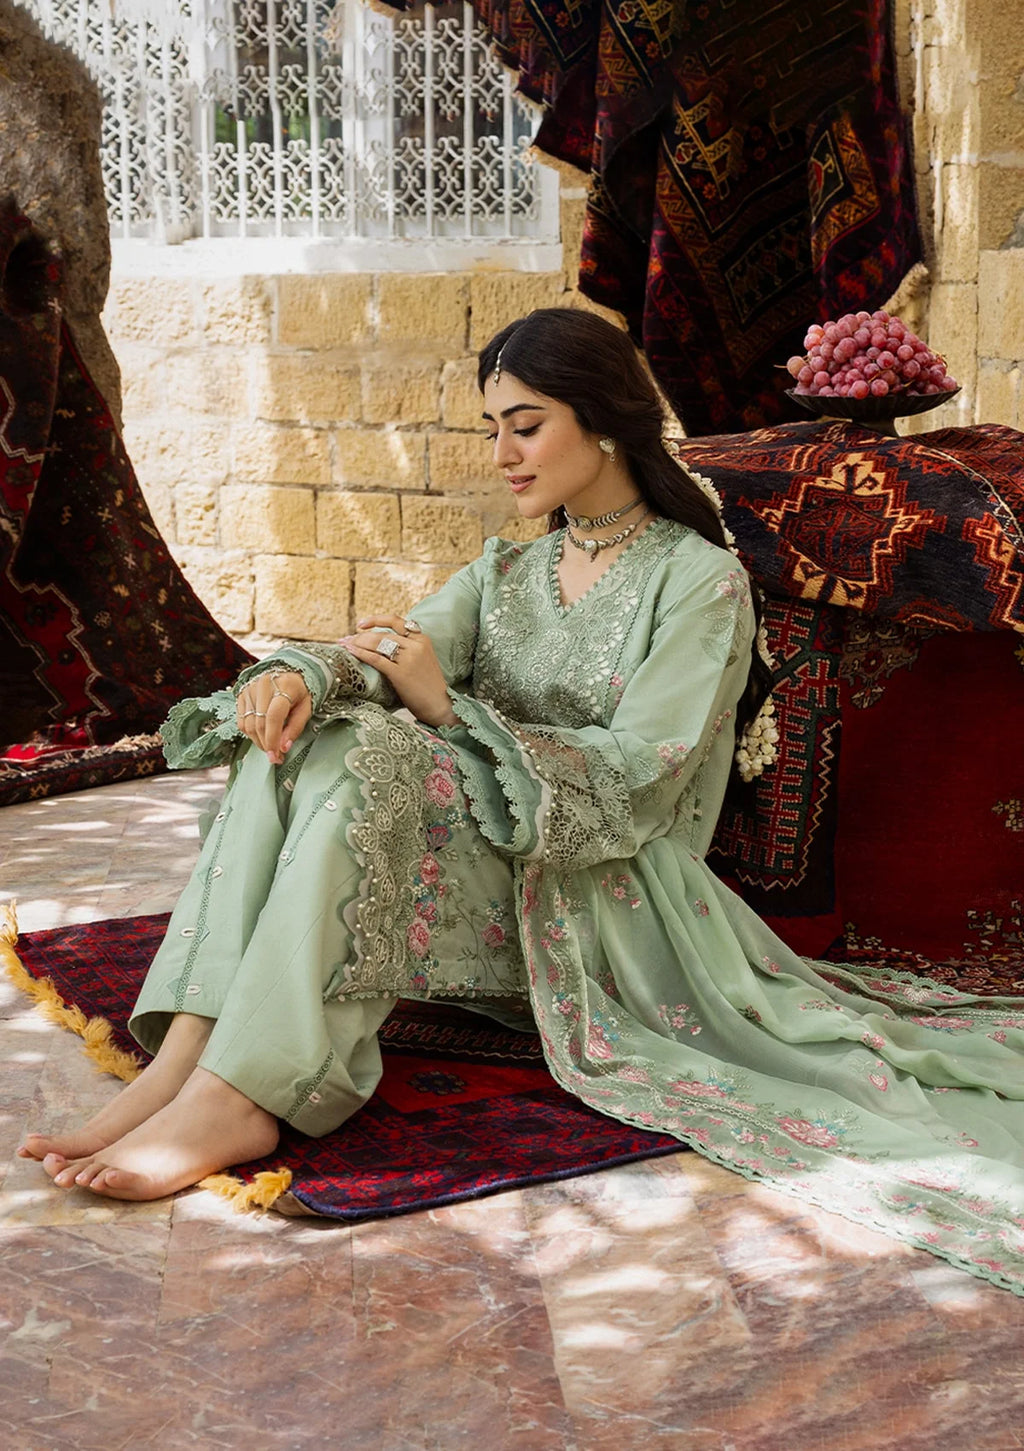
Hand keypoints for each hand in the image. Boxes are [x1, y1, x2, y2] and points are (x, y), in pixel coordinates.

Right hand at [235, 670, 311, 764]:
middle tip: (276, 757)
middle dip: (266, 745)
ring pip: (248, 724)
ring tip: (270, 748)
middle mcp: (263, 685)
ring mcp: (249, 689)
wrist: (289, 671)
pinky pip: (241, 721)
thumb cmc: (300, 690)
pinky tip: (261, 736)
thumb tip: (284, 748)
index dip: (273, 740)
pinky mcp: (241, 694)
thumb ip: (295, 727)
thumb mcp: (306, 707)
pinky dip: (250, 733)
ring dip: (258, 741)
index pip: (273, 717)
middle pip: (259, 723)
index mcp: (283, 686)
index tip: (276, 756)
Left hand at [341, 615, 456, 727]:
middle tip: (346, 639)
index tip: (361, 624)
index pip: (396, 621)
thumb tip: (380, 644)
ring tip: (345, 645)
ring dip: (358, 643)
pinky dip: (361, 654)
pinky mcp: (401, 673)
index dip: (376, 620)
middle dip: (361, 635)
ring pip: (378, 644)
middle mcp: (416, 645)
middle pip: (382, 634)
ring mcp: (409, 659)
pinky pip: (376, 659)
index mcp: (422, 639)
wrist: (440, 705)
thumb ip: (408, 648)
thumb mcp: (423, 659)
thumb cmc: (428, 685)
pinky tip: (351, 652)